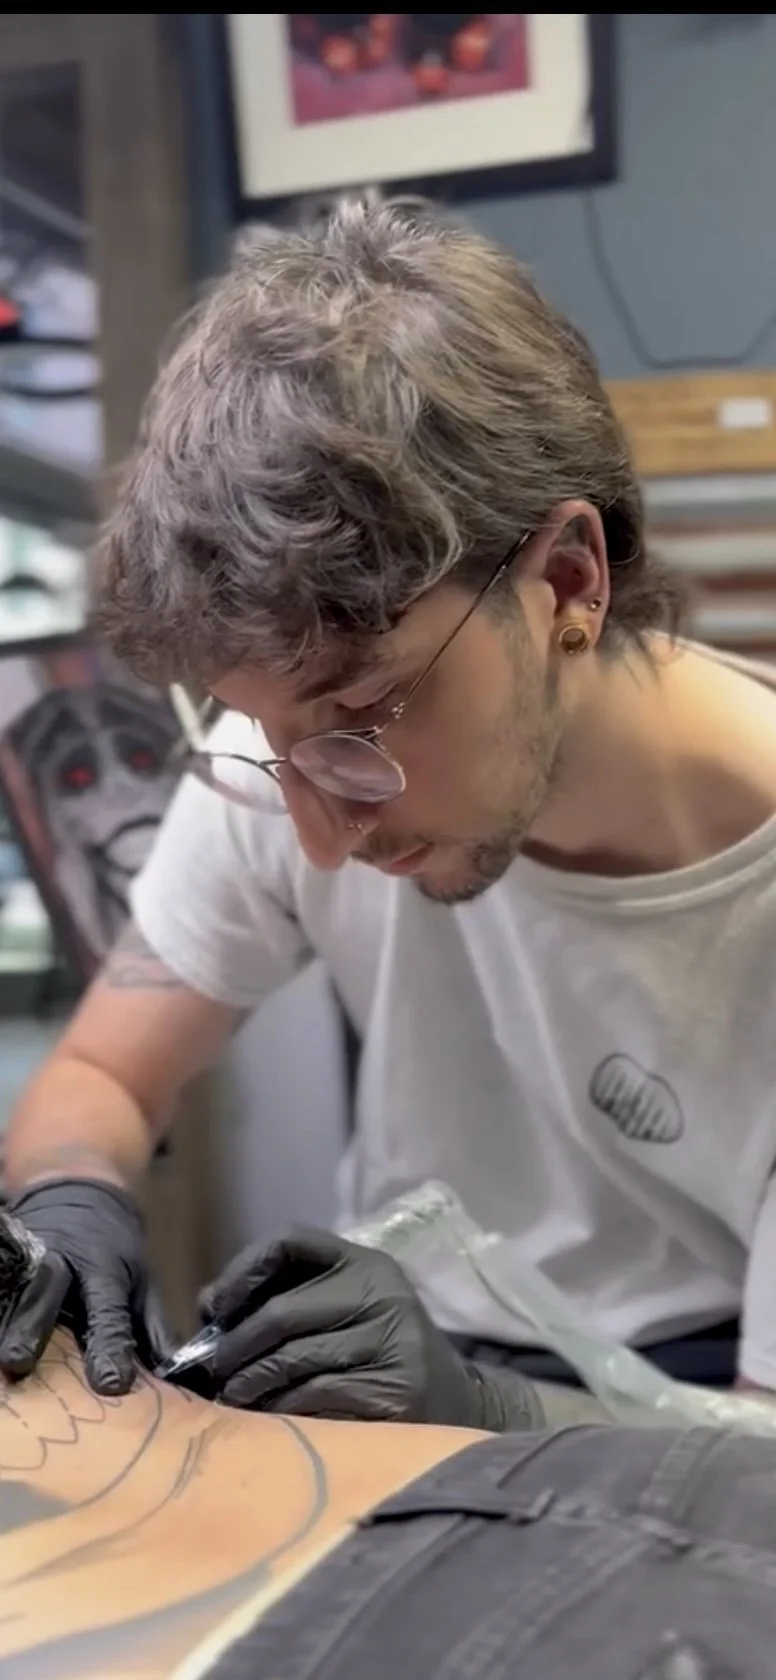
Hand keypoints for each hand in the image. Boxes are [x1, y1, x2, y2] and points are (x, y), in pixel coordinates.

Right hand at [0, 1179, 165, 1394]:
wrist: (77, 1190)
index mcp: (104, 1269)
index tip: (111, 1384)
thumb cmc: (112, 1251)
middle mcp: (61, 1258)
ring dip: (1, 1316)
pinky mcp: (5, 1253)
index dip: (110, 1346)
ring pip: (10, 1285)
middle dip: (30, 1325)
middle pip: (45, 1291)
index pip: (109, 1311)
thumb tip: (174, 1376)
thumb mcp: (140, 1281)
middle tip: (15, 1362)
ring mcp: (27, 1253)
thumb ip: (153, 1328)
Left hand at [200, 1226, 543, 1430]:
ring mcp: (391, 1342)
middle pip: (283, 1311)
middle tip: (214, 1370)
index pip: (290, 1240)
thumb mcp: (347, 1306)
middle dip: (235, 1345)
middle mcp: (381, 1294)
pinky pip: (314, 1398)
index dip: (242, 1270)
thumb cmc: (381, 1349)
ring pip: (293, 1360)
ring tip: (232, 1397)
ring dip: (249, 1384)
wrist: (458, 1401)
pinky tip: (268, 1417)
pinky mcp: (394, 1391)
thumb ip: (288, 1297)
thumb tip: (207, 1308)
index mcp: (365, 1262)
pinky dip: (280, 1410)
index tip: (214, 1308)